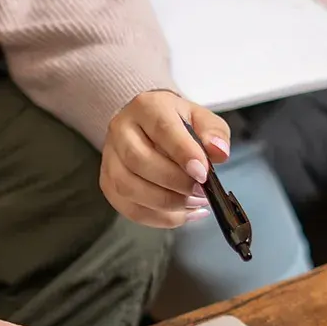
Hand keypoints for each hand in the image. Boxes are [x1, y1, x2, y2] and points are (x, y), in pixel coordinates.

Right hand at [100, 90, 231, 227]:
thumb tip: (219, 153)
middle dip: (173, 182)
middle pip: (138, 161)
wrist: (145, 126)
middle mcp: (120, 130)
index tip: (202, 173)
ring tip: (192, 204)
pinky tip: (180, 215)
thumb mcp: (200, 118)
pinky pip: (127, 208)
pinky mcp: (107, 183)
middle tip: (200, 192)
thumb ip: (214, 132)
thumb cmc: (175, 123)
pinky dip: (157, 218)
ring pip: (128, 187)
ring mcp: (109, 159)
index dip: (183, 154)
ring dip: (164, 203)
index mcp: (146, 107)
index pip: (162, 130)